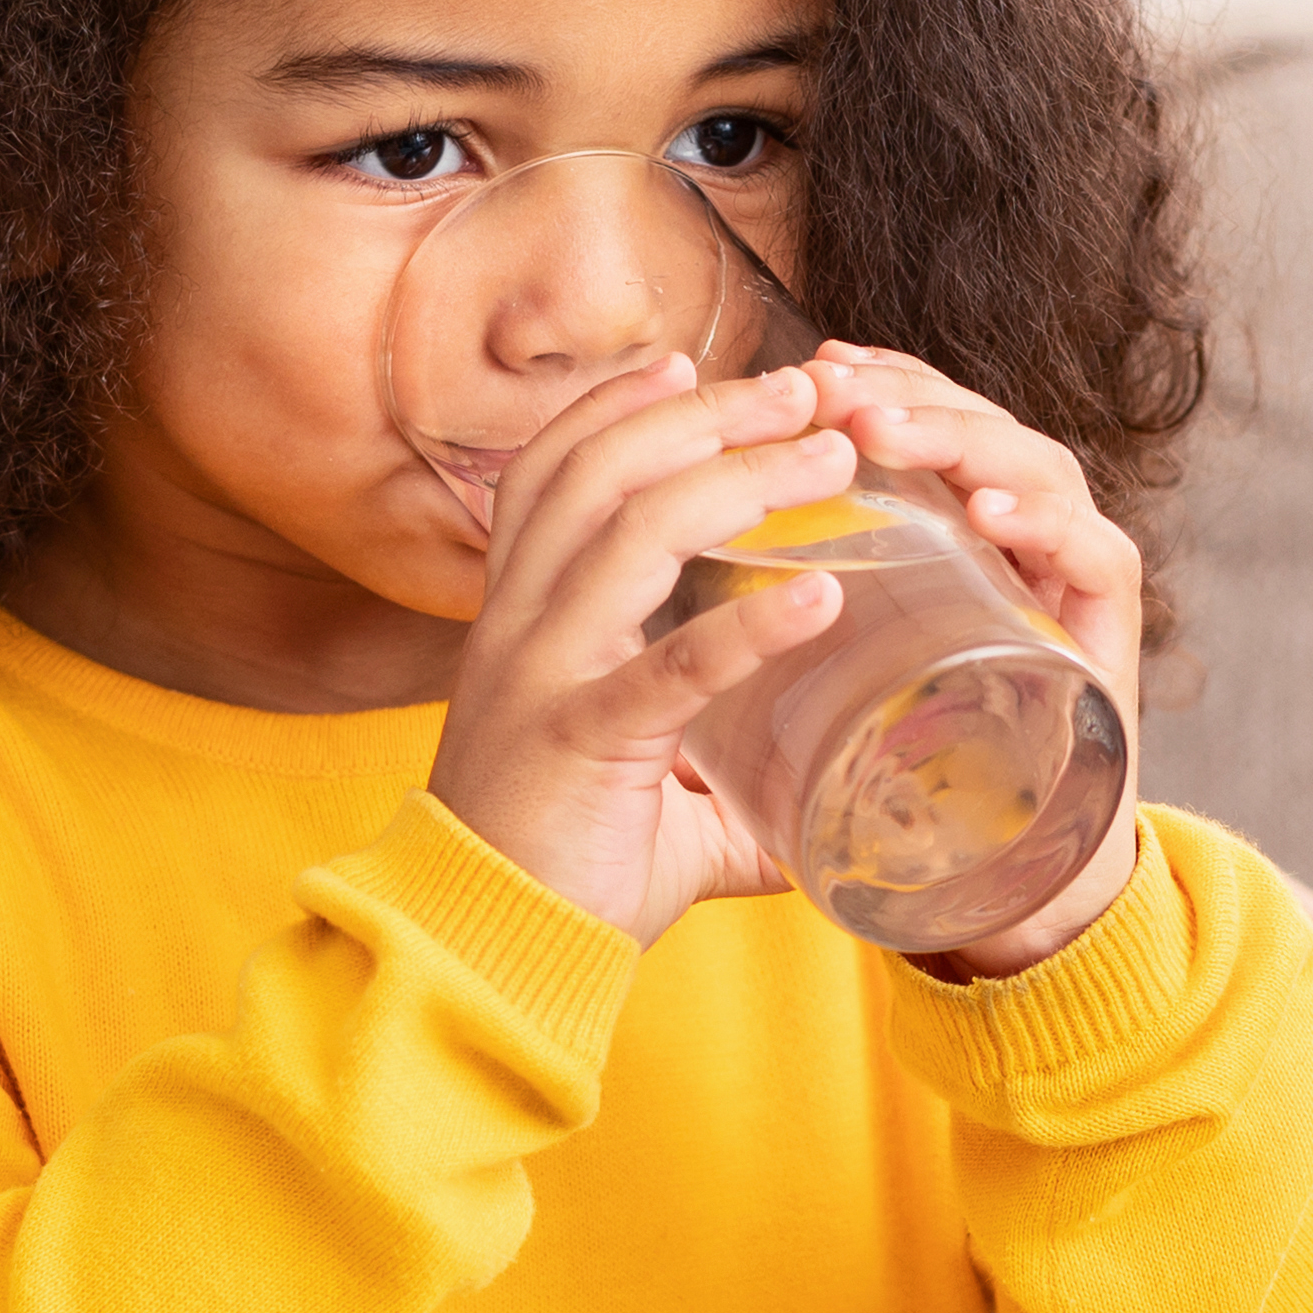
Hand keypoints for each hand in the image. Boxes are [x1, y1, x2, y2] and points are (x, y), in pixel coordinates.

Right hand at [426, 350, 892, 942]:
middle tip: (800, 388)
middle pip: (601, 475)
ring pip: (628, 536)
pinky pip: (666, 671)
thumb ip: (725, 779)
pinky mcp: (580, 746)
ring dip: (737, 479)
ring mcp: (544, 679)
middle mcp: (520, 628)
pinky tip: (820, 600)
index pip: (552, 474)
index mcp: (522, 619)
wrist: (482, 955)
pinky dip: (747, 629)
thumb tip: (823, 793)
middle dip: (703, 414)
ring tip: (830, 453)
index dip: (612, 405)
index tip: (684, 358)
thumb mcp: (641, 791)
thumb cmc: (562, 867)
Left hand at [801, 340, 1146, 979]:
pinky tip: (989, 511)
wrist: (1010, 890)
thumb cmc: (918, 783)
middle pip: (984, 425)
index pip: (931, 425)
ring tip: (887, 430)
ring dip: (964, 437)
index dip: (876, 383)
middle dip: (907, 390)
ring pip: (1043, 467)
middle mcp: (1028, 546)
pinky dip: (1047, 523)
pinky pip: (1096, 556)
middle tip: (833, 381)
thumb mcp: (835, 687)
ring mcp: (1077, 588)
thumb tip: (654, 592)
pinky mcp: (1113, 642)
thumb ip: (779, 637)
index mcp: (964, 541)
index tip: (805, 365)